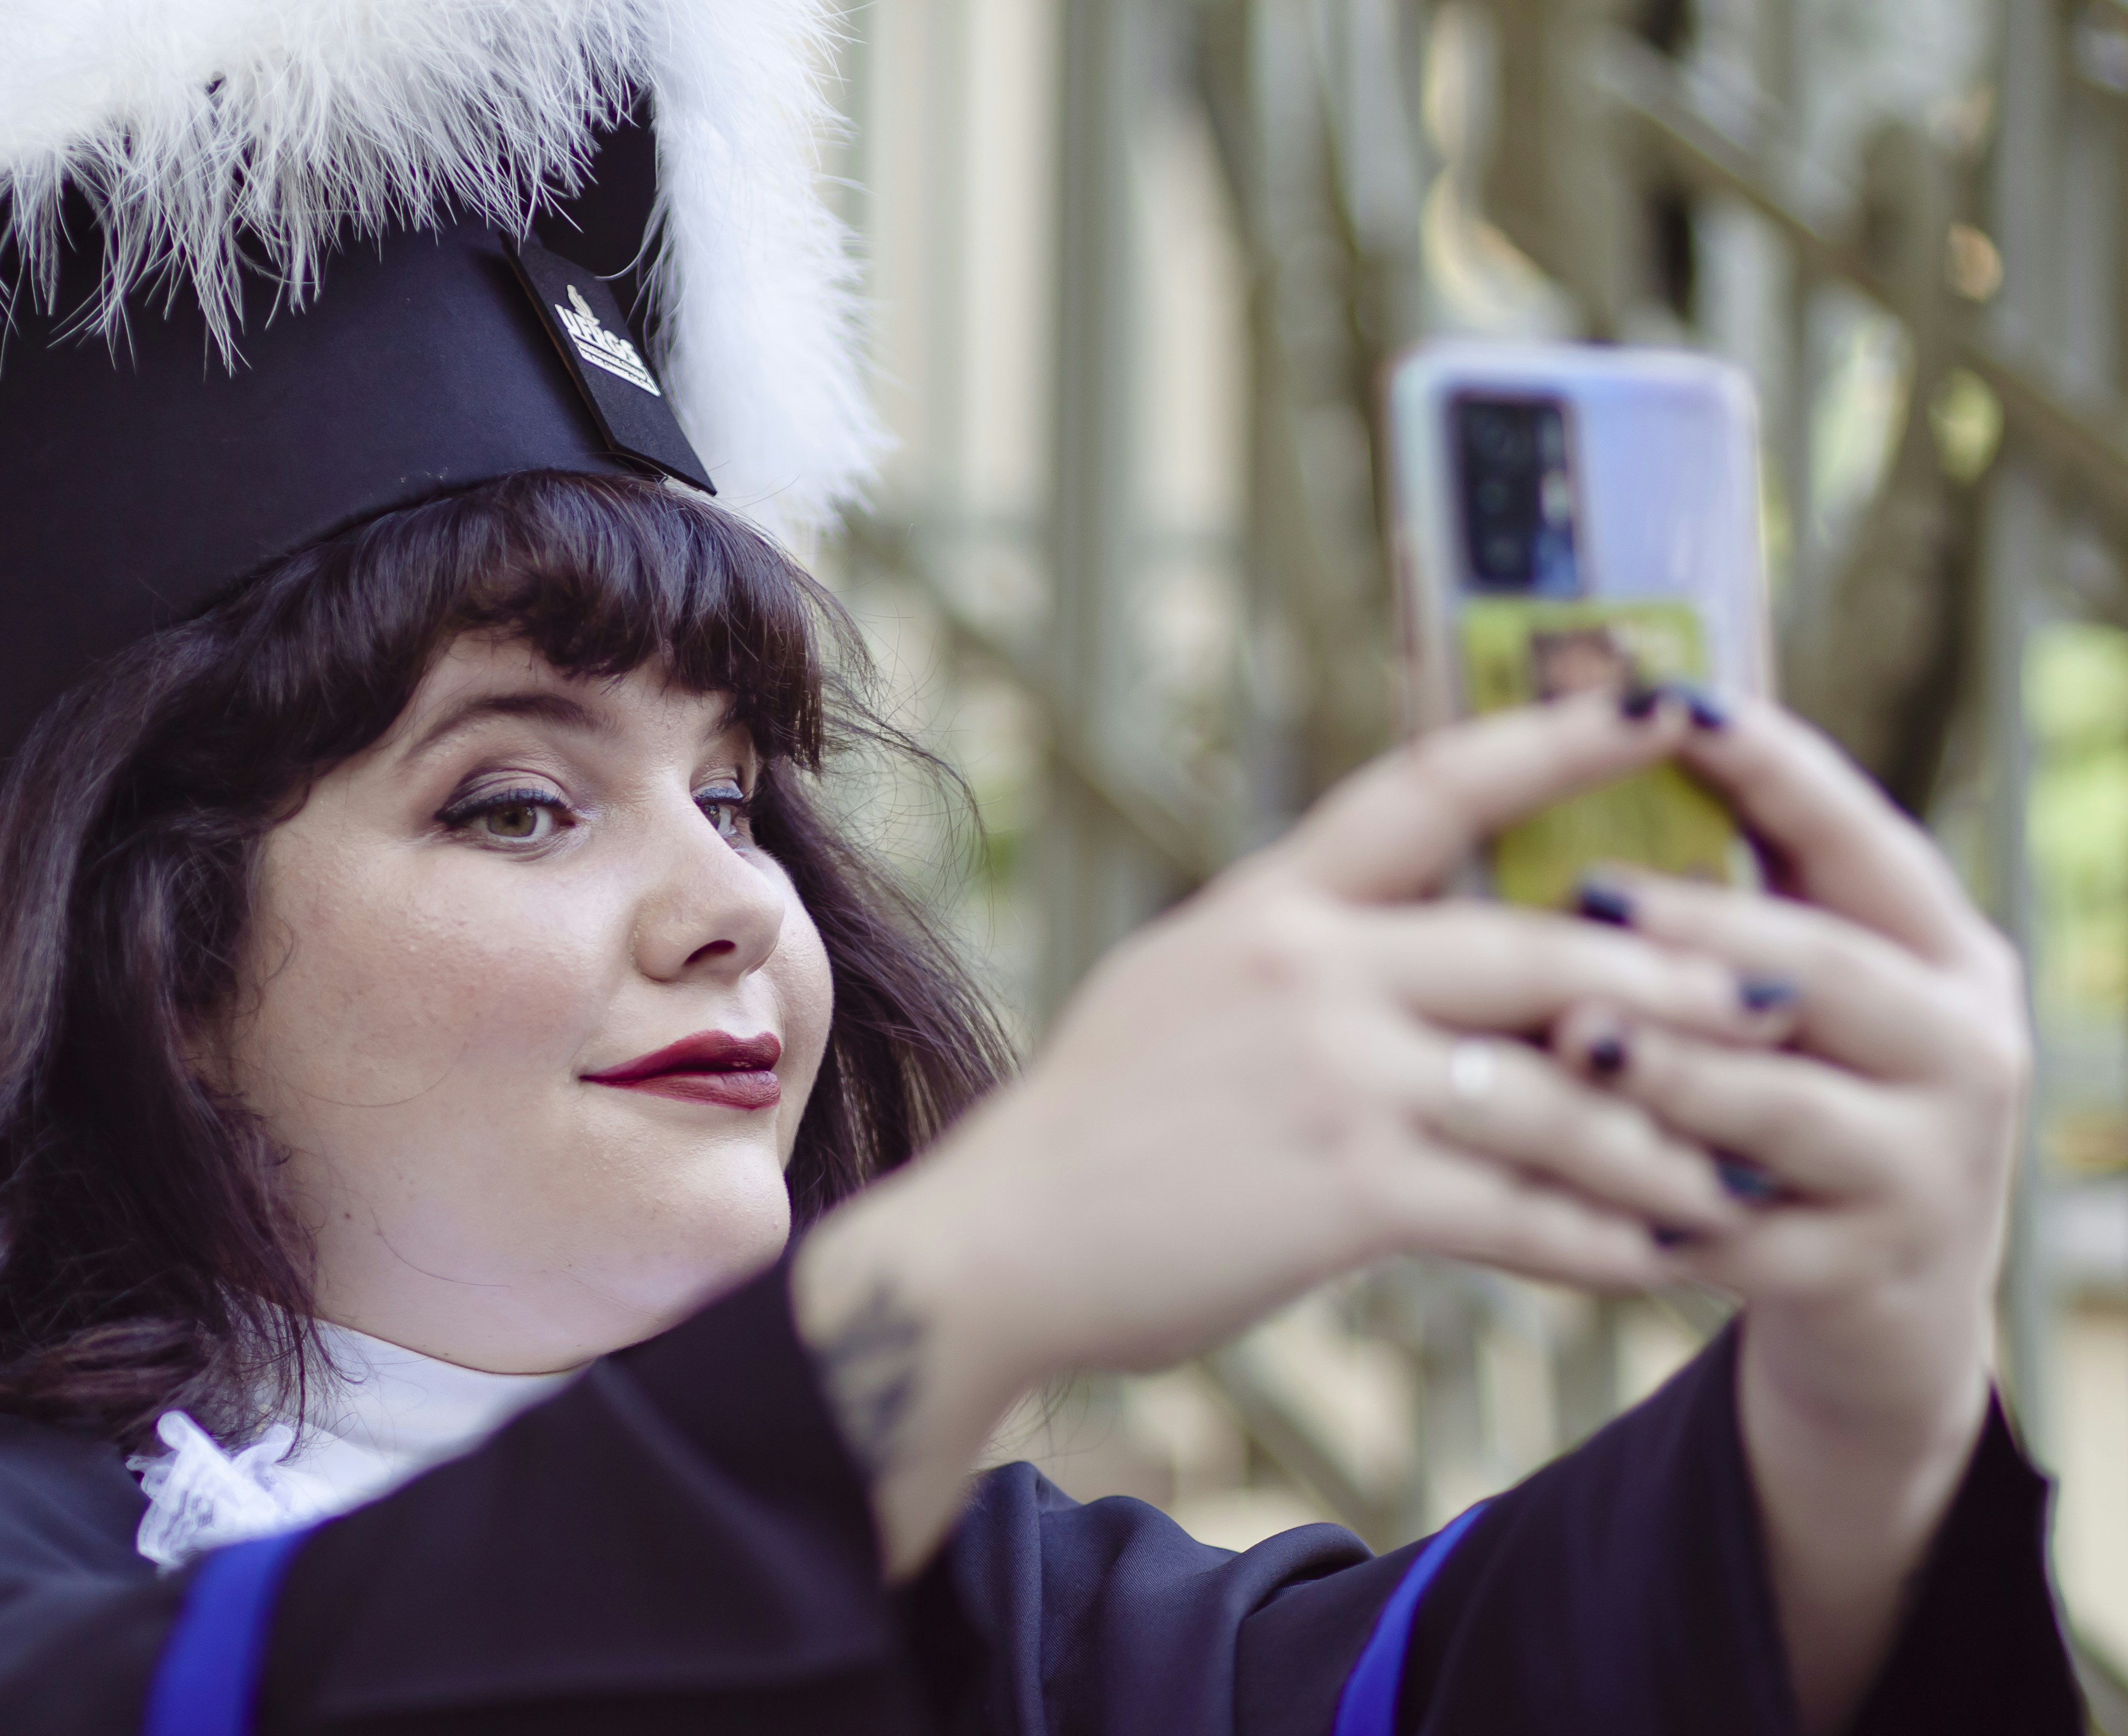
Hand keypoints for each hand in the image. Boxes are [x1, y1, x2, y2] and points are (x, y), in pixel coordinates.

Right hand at [796, 691, 1779, 1572]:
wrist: (996, 1243)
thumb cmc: (1098, 1122)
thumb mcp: (1186, 983)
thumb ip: (1304, 948)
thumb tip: (1417, 927)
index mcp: (1272, 900)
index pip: (1431, 786)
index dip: (1554, 739)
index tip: (1662, 705)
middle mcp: (1308, 965)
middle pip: (1542, 948)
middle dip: (1676, 980)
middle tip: (1780, 999)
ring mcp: (1331, 1076)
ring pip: (1556, 1089)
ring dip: (1660, 1142)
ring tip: (1731, 1176)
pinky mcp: (1346, 1192)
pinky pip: (1519, 1210)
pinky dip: (1598, 1240)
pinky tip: (1650, 1260)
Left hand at [1545, 698, 2022, 1732]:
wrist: (1884, 1301)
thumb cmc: (1792, 1094)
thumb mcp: (1793, 994)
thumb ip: (1725, 901)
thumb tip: (1580, 754)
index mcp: (1939, 952)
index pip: (1858, 839)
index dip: (1774, 768)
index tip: (1676, 700)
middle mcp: (1961, 1047)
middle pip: (1830, 970)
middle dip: (1705, 929)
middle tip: (1589, 893)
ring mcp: (1925, 1168)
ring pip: (1784, 1108)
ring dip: (1671, 1071)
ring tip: (1568, 1036)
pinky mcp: (1864, 1273)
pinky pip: (1740, 1234)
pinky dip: (1647, 1204)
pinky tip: (1558, 1182)